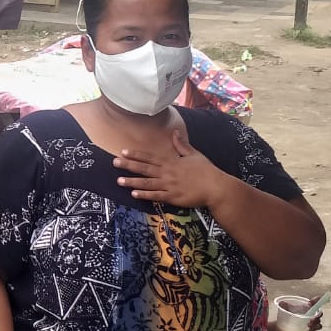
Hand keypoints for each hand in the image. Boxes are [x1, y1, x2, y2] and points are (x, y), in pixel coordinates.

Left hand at [115, 129, 235, 208]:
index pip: (150, 157)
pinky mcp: (173, 197)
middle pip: (144, 168)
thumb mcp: (194, 154)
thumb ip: (182, 145)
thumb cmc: (206, 170)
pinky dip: (145, 195)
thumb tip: (175, 133)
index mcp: (171, 162)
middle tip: (114, 162)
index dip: (136, 154)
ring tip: (119, 180)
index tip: (123, 151)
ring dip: (132, 181)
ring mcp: (169, 185)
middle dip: (128, 165)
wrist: (216, 187)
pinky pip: (156, 196)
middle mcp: (167, 173)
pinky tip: (134, 194)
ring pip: (147, 183)